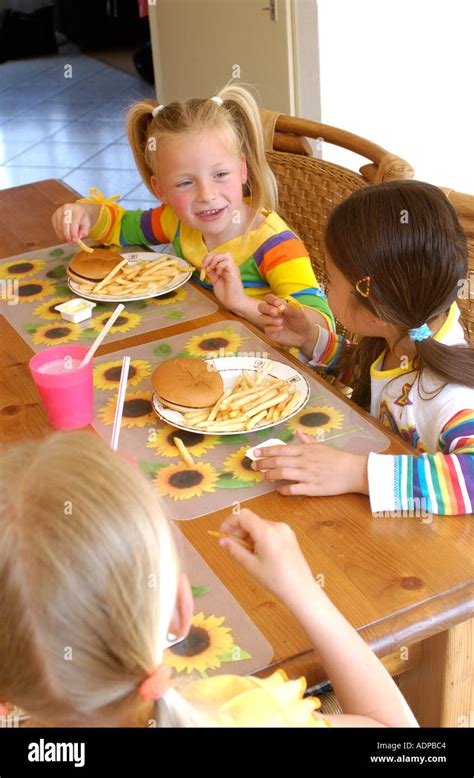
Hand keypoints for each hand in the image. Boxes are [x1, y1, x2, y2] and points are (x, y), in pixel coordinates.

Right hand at [51, 202, 97, 243]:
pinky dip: (59, 233)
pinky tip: (64, 236)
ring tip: (68, 240)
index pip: (74, 222)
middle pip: (65, 223)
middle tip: (70, 242)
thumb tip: (77, 238)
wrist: (77, 211)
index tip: (75, 241)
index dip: (73, 232)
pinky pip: (55, 226)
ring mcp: (59, 211)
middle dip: (67, 235)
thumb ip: (84, 232)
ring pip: (59, 226)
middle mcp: (67, 208)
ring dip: (63, 235)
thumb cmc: (82, 219)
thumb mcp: (87, 225)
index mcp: (77, 210)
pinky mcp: (54, 215)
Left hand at [200, 252, 246, 312]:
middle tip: (204, 266)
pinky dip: (220, 266)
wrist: (234, 303)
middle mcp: (230, 266)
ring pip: (225, 255)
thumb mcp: (216, 281)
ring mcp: (232, 268)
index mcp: (225, 268)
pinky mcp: (234, 272)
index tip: (202, 266)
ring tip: (211, 268)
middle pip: (220, 253)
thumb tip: (205, 267)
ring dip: (215, 260)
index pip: (217, 256)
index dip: (208, 258)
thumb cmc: (227, 294)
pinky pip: (227, 262)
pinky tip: (218, 273)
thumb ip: (212, 274)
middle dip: (209, 257)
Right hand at [218, 508, 315, 603]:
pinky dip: (260, 538)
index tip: (222, 533)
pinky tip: (259, 553)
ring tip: (247, 554)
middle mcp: (277, 526)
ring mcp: (285, 530)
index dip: (230, 522)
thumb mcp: (250, 565)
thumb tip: (222, 540)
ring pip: (260, 526)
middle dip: (239, 531)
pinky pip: (269, 531)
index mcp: (266, 531)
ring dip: (249, 535)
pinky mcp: (289, 536)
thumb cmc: (275, 579)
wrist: (300, 589)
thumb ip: (234, 550)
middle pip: (252, 520)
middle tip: (231, 546)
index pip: (243, 516)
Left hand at [252, 429, 368, 495]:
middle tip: (253, 466)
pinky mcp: (313, 488)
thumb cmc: (337, 458)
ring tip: (262, 478)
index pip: (281, 449)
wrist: (353, 471)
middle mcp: (304, 461)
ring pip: (284, 474)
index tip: (255, 453)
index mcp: (306, 450)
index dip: (266, 451)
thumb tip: (297, 431)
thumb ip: (306, 440)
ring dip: (270, 475)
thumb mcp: (321, 445)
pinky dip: (285, 490)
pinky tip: (279, 490)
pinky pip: (295, 489)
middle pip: (279, 461)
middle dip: (263, 463)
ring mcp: (308, 475)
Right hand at [257, 294, 317, 355]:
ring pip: (261, 318)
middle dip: (267, 308)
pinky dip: (272, 328)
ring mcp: (269, 323)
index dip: (271, 299)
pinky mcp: (270, 333)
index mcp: (277, 305)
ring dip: (269, 319)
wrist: (304, 335)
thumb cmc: (301, 321)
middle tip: (276, 312)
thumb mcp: (299, 314)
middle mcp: (271, 313)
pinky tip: (280, 328)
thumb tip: (282, 306)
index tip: (278, 303)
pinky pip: (267, 329)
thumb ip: (291, 309)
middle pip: (261, 307)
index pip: (268, 298)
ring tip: (280, 322)